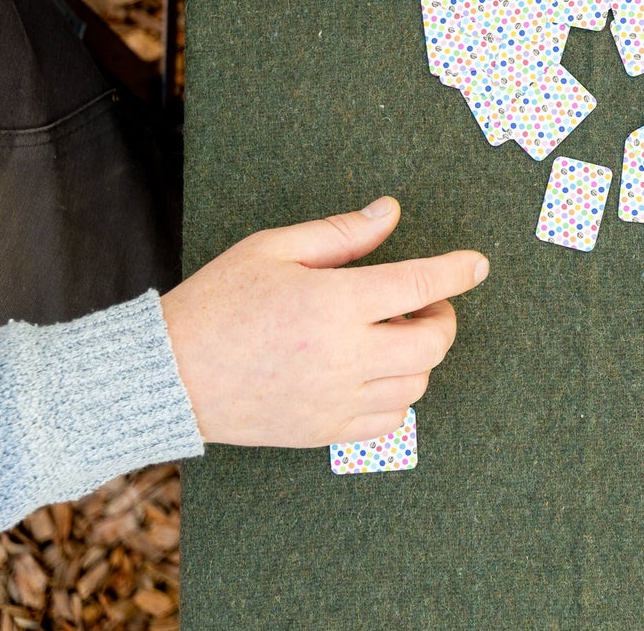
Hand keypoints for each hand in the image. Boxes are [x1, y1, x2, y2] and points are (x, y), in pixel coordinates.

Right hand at [160, 197, 488, 446]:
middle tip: (423, 303)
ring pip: (417, 383)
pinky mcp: (323, 432)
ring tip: (389, 334)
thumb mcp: (274, 249)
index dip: (458, 271)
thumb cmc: (218, 303)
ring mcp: (335, 400)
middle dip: (442, 316)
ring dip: (419, 356)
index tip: (477, 264)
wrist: (166, 376)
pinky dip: (397, 395)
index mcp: (333, 304)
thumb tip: (390, 211)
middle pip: (433, 342)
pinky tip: (373, 372)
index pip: (420, 283)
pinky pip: (390, 420)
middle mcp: (343, 356)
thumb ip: (341, 233)